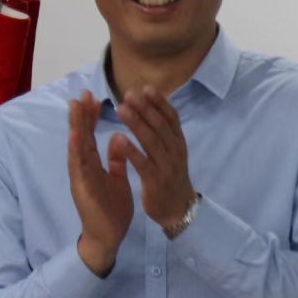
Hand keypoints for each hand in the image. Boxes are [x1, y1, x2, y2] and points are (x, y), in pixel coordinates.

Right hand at [67, 90, 131, 276]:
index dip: (90, 117)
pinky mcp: (82, 187)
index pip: (90, 136)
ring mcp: (80, 177)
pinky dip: (77, 149)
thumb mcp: (116, 179)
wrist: (108, 236)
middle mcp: (82, 168)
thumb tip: (118, 137)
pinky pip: (79, 166)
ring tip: (75, 106)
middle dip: (80, 115)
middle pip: (80, 137)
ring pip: (76, 147)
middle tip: (82, 93)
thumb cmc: (111, 209)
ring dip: (75, 126)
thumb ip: (115, 159)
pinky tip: (77, 134)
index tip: (93, 97)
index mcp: (91, 165)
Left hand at [114, 87, 199, 232]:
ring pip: (151, 140)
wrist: (178, 209)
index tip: (145, 87)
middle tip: (128, 93)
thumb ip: (163, 134)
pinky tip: (120, 139)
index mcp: (178, 143)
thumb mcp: (171, 153)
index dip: (159, 102)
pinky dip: (132, 150)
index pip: (171, 118)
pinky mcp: (155, 181)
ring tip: (121, 108)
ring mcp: (166, 166)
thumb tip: (153, 110)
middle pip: (160, 125)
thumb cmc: (170, 178)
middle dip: (145, 108)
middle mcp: (175, 151)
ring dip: (136, 123)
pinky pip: (143, 163)